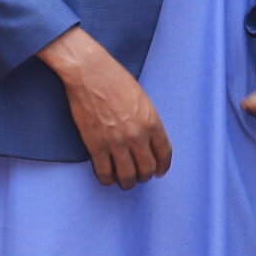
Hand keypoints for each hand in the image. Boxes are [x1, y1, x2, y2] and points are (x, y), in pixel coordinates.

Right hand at [36, 26, 169, 187]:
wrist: (90, 74)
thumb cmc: (117, 81)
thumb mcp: (143, 101)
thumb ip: (148, 121)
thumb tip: (149, 140)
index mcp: (153, 123)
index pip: (164, 154)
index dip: (162, 166)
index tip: (159, 172)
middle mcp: (138, 136)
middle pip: (146, 167)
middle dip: (145, 175)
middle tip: (140, 177)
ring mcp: (116, 142)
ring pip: (127, 174)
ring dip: (127, 182)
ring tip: (125, 182)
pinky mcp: (95, 145)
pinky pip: (104, 170)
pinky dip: (107, 178)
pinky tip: (107, 179)